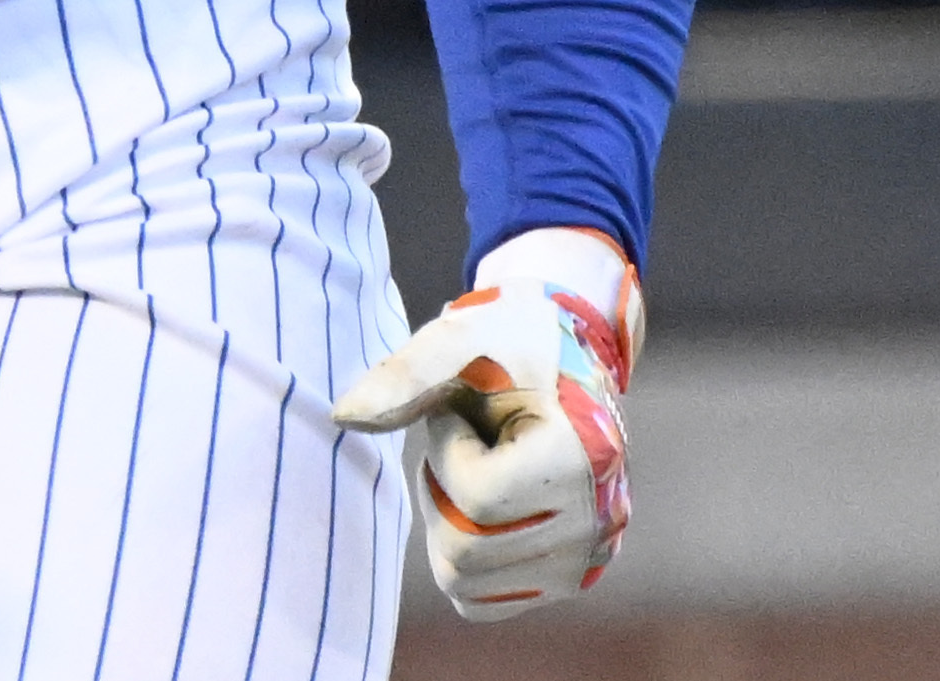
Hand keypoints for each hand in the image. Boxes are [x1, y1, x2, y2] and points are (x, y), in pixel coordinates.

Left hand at [329, 226, 644, 616]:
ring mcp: (585, 559)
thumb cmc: (508, 339)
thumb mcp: (459, 339)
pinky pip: (480, 600)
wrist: (564, 349)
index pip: (476, 497)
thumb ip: (405, 377)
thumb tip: (344, 417)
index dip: (447, 449)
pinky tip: (483, 505)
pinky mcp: (569, 578)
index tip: (463, 412)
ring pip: (463, 581)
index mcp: (582, 461)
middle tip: (464, 439)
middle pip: (463, 550)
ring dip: (449, 521)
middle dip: (442, 487)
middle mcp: (595, 525)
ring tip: (476, 466)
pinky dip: (463, 559)